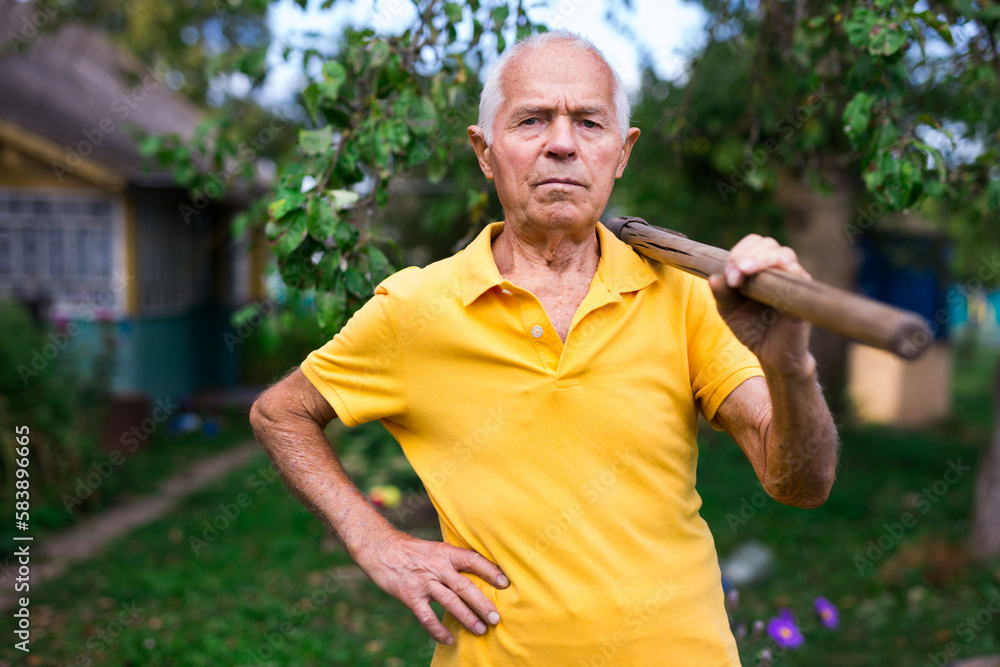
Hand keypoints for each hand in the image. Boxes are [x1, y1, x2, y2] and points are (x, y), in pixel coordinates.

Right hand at [354, 528, 508, 644]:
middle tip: (496, 618)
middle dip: (482, 603)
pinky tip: (449, 639)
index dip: (490, 570)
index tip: (506, 582)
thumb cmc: (412, 550)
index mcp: (445, 553)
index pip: (472, 559)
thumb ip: (453, 561)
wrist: (380, 549)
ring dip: (467, 618)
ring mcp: (423, 582)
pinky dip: (438, 630)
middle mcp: (436, 567)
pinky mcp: (410, 596)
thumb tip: (477, 574)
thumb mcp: (435, 549)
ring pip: (449, 602)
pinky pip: (427, 617)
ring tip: (481, 630)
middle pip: (464, 586)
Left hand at [708, 234, 815, 377]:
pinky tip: (764, 283)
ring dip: (760, 260)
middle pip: (768, 244)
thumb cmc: (752, 328)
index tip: (727, 272)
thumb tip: (714, 276)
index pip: (754, 244)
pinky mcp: (803, 297)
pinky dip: (782, 273)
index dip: (738, 252)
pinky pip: (799, 277)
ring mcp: (794, 282)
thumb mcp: (729, 310)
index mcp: (761, 269)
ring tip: (742, 274)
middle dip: (746, 255)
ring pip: (784, 255)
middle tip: (733, 276)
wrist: (771, 355)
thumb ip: (721, 293)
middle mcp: (780, 271)